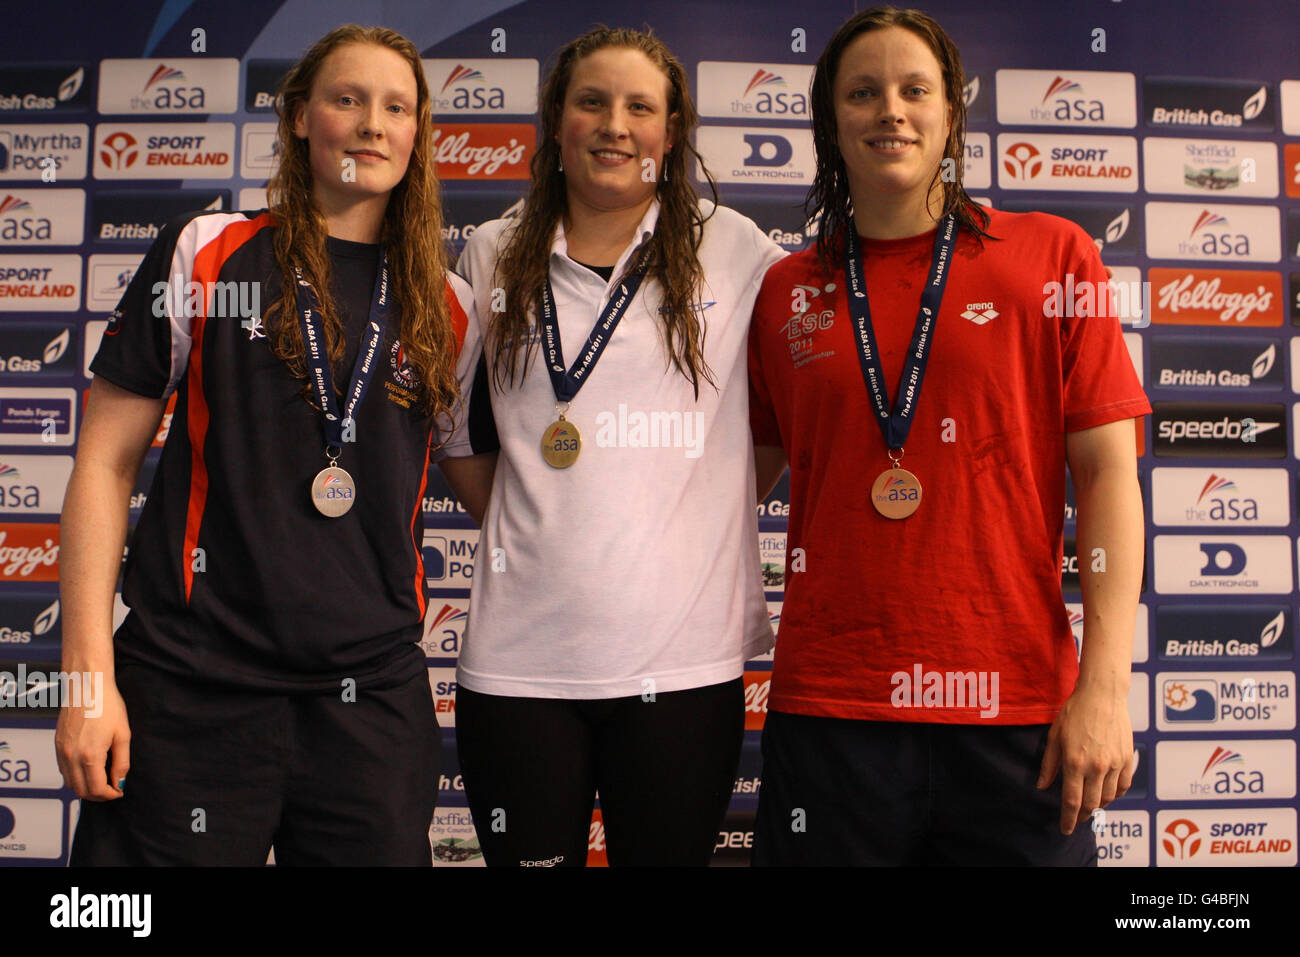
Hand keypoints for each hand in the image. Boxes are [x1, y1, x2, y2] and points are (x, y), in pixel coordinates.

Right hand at [55, 673, 130, 800]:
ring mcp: (61, 751)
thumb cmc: (107, 706)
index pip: (96, 789)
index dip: (110, 795)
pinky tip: (89, 770)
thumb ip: (121, 762)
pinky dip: (75, 777)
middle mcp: (71, 756)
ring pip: (70, 783)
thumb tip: (119, 782)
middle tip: (112, 789)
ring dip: (85, 788)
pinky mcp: (57, 745)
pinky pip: (63, 770)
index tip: (119, 791)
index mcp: (89, 755)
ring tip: (102, 781)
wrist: (87, 686)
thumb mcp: (123, 735)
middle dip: (98, 795)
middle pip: (80, 791)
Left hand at [1036, 683, 1133, 834]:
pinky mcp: (1127, 759)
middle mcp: (1096, 767)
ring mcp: (1115, 764)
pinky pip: (1124, 786)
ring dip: (1098, 806)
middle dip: (1083, 816)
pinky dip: (1115, 795)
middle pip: (1091, 804)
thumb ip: (1049, 764)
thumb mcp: (1054, 737)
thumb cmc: (1074, 712)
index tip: (1065, 829)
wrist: (1102, 696)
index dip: (1068, 819)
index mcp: (1074, 763)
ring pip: (1108, 798)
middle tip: (1077, 820)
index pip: (1072, 801)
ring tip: (1090, 806)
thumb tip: (1042, 786)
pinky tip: (1107, 794)